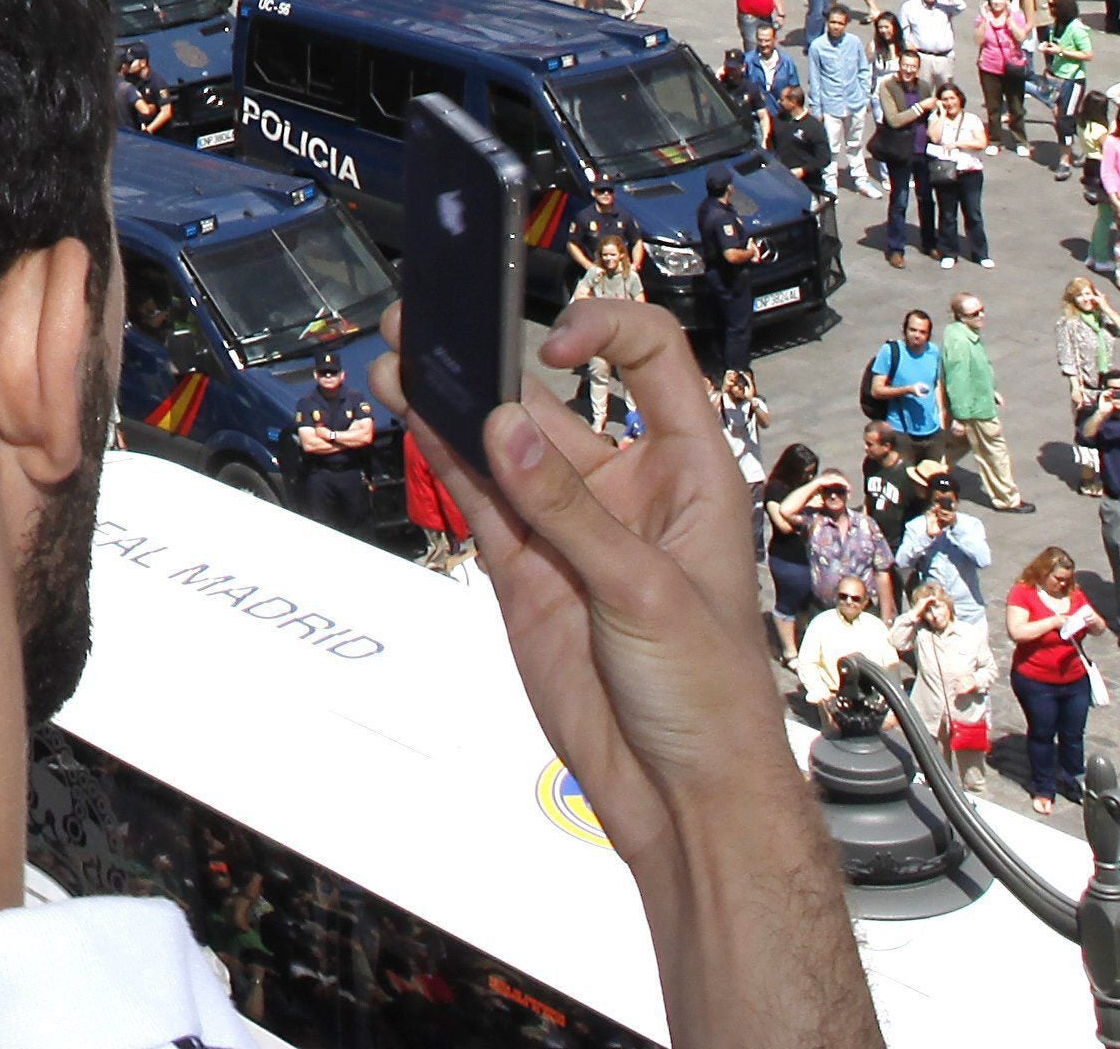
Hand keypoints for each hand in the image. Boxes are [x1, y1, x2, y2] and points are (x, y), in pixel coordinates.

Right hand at [375, 296, 801, 877]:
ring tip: (406, 360)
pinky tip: (416, 418)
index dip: (606, 332)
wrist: (680, 795)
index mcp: (691, 473)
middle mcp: (628, 491)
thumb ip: (569, 511)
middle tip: (446, 325)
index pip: (653, 363)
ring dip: (459, 404)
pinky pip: (481, 500)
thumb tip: (507, 430)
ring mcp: (570, 530)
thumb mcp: (648, 591)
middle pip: (559, 402)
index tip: (553, 344)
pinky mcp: (526, 571)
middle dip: (503, 360)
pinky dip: (447, 458)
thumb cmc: (712, 695)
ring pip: (506, 448)